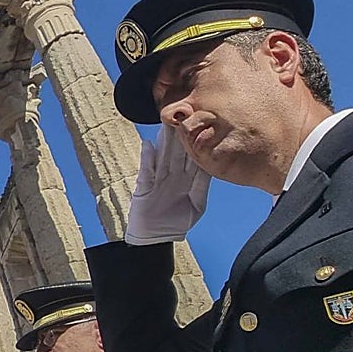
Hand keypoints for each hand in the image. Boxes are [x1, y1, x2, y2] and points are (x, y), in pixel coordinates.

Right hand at [125, 124, 210, 244]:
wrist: (155, 237)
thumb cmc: (177, 222)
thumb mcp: (197, 205)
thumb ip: (202, 186)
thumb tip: (209, 166)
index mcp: (187, 178)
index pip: (193, 156)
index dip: (198, 142)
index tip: (205, 124)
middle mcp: (172, 175)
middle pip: (177, 152)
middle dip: (180, 135)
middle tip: (185, 114)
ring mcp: (157, 179)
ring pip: (163, 157)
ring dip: (164, 142)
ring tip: (166, 124)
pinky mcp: (144, 187)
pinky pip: (146, 171)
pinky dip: (147, 159)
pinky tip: (148, 145)